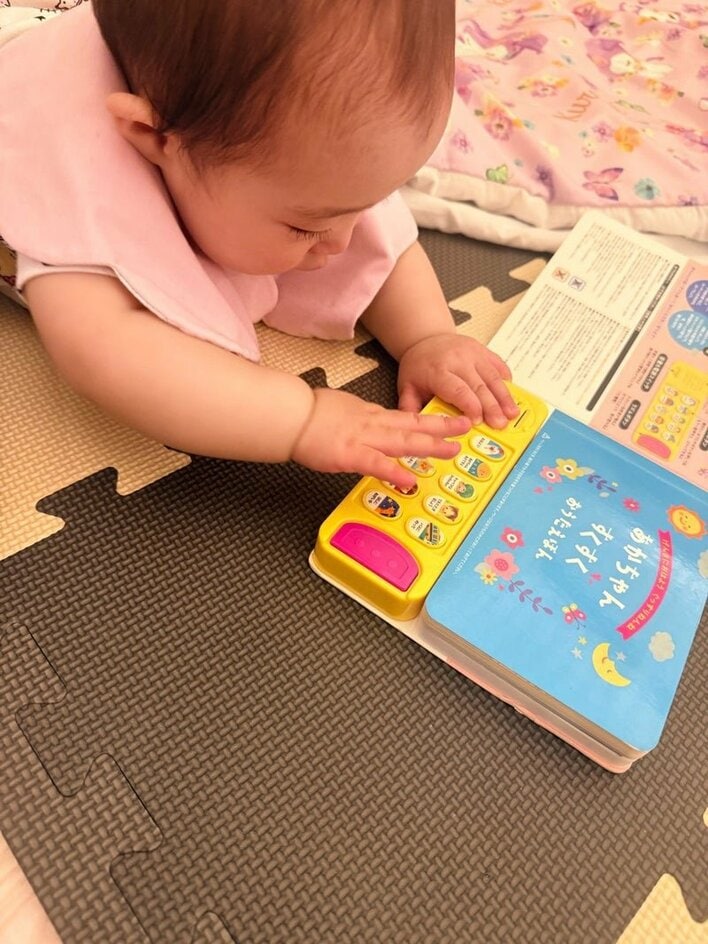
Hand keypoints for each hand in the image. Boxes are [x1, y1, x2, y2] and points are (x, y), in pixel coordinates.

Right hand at [290, 387, 470, 487]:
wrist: (291, 416)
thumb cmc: (309, 413)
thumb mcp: (343, 408)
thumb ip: (360, 417)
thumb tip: (370, 423)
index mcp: (371, 415)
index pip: (407, 417)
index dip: (431, 420)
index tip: (452, 421)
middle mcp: (373, 424)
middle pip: (413, 425)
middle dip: (443, 427)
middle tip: (467, 426)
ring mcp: (363, 439)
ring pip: (403, 441)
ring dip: (430, 445)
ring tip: (452, 450)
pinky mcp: (349, 455)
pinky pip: (376, 464)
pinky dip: (394, 472)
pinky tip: (410, 479)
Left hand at [397, 332, 517, 427]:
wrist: (426, 337)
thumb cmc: (418, 366)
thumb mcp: (407, 386)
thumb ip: (410, 408)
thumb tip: (415, 430)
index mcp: (438, 371)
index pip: (457, 389)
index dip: (470, 405)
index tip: (477, 421)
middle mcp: (458, 360)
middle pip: (479, 386)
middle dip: (492, 407)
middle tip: (500, 424)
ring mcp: (473, 353)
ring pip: (493, 377)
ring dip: (504, 397)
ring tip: (512, 414)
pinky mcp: (484, 351)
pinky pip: (499, 366)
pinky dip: (506, 382)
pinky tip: (512, 396)